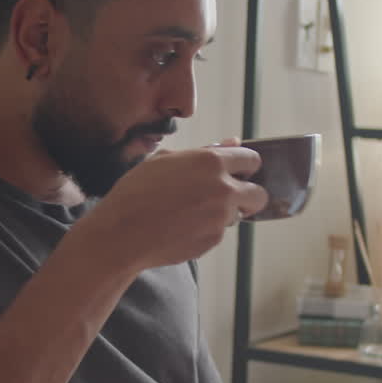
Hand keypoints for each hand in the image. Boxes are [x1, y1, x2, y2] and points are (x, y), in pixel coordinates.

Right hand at [80, 144, 267, 270]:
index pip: (252, 160)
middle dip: (248, 196)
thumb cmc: (137, 192)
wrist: (122, 233)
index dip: (245, 167)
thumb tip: (233, 142)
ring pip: (238, 215)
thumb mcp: (166, 160)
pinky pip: (220, 232)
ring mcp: (221, 217)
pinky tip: (182, 227)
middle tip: (227, 198)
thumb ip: (205, 151)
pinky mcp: (214, 240)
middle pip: (259, 194)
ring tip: (192, 213)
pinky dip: (207, 230)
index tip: (238, 173)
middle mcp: (223, 189)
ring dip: (224, 214)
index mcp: (212, 162)